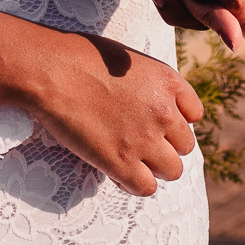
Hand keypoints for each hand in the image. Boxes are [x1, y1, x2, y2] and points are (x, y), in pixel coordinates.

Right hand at [30, 32, 202, 196]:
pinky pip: (146, 188)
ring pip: (172, 170)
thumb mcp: (127, 59)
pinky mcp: (122, 162)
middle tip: (137, 139)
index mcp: (168, 81)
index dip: (175, 119)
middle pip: (185, 145)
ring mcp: (144, 140)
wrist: (50, 70)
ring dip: (153, 166)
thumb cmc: (80, 57)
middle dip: (165, 144)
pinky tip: (117, 171)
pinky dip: (134, 183)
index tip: (156, 121)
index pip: (194, 114)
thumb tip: (151, 103)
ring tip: (130, 157)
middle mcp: (164, 112)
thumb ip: (148, 82)